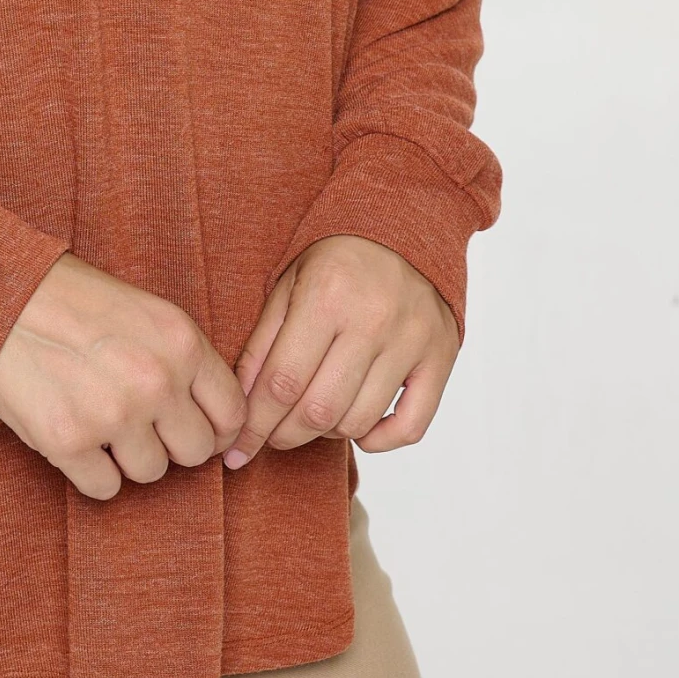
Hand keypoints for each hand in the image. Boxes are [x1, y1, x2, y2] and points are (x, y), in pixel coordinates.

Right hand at [0, 252, 247, 499]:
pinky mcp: (69, 442)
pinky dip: (89, 470)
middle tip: (136, 421)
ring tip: (96, 416)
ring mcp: (113, 414)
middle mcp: (155, 380)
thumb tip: (216, 422)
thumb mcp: (145, 312)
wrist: (0, 298)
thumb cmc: (74, 302)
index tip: (189, 425)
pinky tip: (73, 433)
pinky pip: (104, 488)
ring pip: (149, 473)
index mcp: (181, 342)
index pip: (231, 413)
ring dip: (125, 456)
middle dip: (167, 442)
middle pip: (193, 452)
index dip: (212, 425)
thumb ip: (184, 361)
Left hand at [224, 235, 459, 467]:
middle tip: (269, 437)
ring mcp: (411, 341)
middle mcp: (373, 320)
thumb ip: (262, 344)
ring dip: (326, 434)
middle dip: (283, 435)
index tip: (238, 447)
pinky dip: (379, 440)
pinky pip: (410, 427)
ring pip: (359, 420)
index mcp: (326, 297)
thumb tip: (242, 404)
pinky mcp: (440, 358)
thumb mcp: (288, 285)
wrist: (402, 230)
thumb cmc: (336, 262)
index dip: (254, 423)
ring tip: (311, 418)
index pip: (282, 381)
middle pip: (318, 409)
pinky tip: (357, 428)